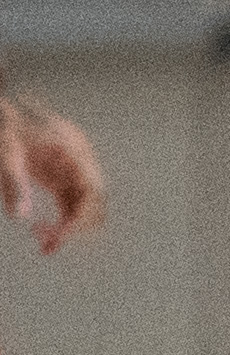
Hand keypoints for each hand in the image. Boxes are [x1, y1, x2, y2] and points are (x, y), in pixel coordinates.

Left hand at [0, 98, 105, 253]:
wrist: (4, 108)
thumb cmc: (6, 124)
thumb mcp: (5, 153)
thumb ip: (14, 184)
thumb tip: (20, 217)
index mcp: (73, 151)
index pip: (92, 192)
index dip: (81, 217)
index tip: (61, 237)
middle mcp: (80, 162)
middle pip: (95, 202)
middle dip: (77, 227)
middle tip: (48, 246)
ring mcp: (74, 169)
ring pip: (86, 206)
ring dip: (71, 226)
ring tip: (45, 243)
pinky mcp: (62, 175)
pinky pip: (72, 203)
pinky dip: (63, 220)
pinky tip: (43, 230)